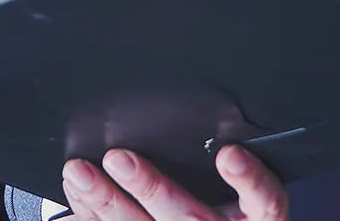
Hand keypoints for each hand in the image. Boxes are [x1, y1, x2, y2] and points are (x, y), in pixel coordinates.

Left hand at [60, 146, 285, 220]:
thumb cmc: (230, 211)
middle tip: (120, 159)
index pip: (264, 203)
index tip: (230, 155)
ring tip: (79, 173)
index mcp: (254, 220)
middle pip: (189, 218)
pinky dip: (89, 218)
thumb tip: (214, 128)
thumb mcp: (247, 195)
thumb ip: (237, 167)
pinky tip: (75, 202)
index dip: (250, 181)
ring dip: (106, 203)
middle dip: (151, 188)